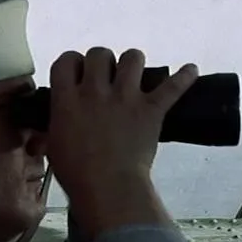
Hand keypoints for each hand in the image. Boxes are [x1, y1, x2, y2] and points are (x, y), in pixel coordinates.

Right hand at [45, 47, 196, 233]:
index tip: (76, 73)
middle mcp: (95, 91)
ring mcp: (126, 98)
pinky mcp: (151, 109)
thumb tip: (50, 122)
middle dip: (101, 61)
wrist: (107, 188)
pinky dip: (184, 76)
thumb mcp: (52, 144)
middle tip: (104, 77)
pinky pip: (173, 86)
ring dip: (132, 63)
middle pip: (100, 53)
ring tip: (133, 75)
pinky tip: (190, 69)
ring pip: (133, 58)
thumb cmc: (74, 171)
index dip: (72, 62)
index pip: (66, 60)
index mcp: (67, 99)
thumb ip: (53, 124)